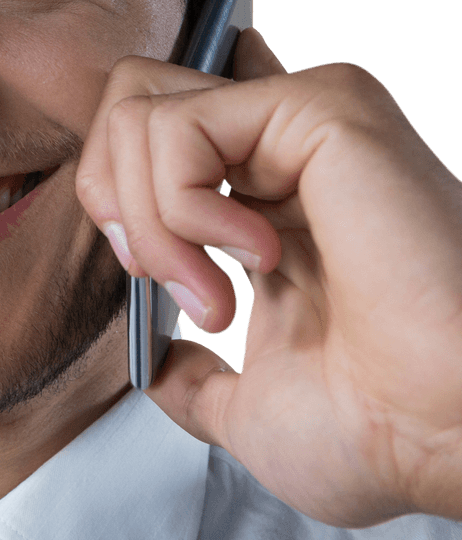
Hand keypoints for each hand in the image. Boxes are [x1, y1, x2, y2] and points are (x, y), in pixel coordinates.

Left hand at [76, 29, 461, 526]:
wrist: (444, 436)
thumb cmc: (377, 425)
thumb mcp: (246, 405)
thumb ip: (193, 375)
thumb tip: (158, 366)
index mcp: (264, 195)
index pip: (149, 129)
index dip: (112, 194)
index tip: (149, 276)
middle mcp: (279, 144)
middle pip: (127, 103)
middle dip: (110, 200)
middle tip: (163, 278)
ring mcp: (300, 118)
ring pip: (140, 114)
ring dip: (151, 225)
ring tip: (219, 295)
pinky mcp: (319, 108)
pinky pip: (179, 128)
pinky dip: (182, 208)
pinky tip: (258, 257)